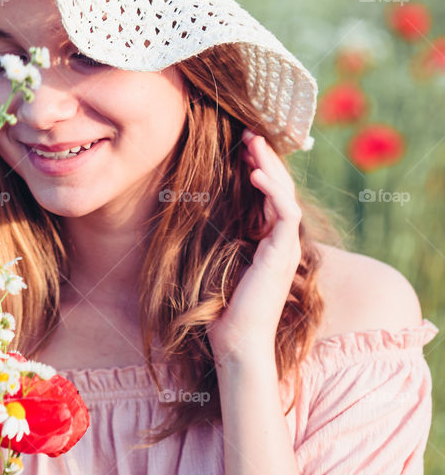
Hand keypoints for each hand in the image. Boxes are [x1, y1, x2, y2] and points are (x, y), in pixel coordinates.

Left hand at [205, 128, 302, 366]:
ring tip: (252, 142)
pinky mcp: (283, 254)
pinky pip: (285, 213)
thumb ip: (214, 241)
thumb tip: (188, 217)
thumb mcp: (214, 264)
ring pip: (285, 194)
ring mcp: (285, 248)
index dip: (258, 168)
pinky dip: (272, 191)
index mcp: (267, 243)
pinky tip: (255, 174)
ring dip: (269, 165)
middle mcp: (280, 242)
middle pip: (279, 189)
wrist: (236, 342)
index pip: (268, 196)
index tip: (240, 147)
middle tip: (250, 132)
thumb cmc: (221, 310)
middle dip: (265, 158)